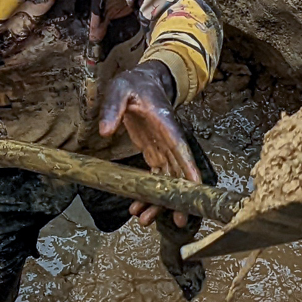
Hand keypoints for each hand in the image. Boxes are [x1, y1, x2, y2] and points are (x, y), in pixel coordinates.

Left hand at [97, 63, 195, 226]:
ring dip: (160, 201)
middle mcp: (170, 140)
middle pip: (178, 173)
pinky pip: (156, 178)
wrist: (143, 81)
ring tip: (144, 220)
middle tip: (179, 220)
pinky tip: (138, 208)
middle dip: (179, 198)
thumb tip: (105, 130)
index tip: (196, 191)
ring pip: (168, 180)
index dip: (190, 171)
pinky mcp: (155, 153)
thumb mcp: (120, 89)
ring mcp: (164, 148)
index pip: (182, 150)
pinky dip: (149, 194)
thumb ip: (112, 109)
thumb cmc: (134, 84)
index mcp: (166, 125)